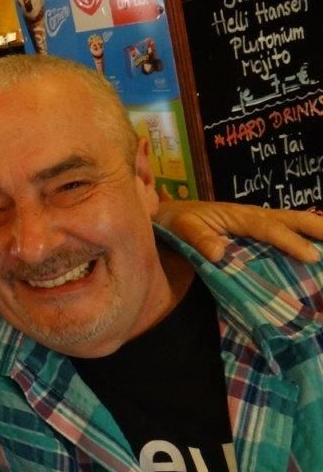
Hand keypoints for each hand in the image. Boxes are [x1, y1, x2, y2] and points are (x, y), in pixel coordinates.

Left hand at [156, 200, 322, 262]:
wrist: (164, 217)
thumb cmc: (175, 221)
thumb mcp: (181, 227)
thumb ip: (199, 239)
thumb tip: (219, 253)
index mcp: (239, 216)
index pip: (269, 228)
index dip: (290, 241)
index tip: (311, 256)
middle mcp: (252, 217)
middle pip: (290, 219)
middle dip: (316, 227)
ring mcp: (254, 224)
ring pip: (289, 224)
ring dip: (313, 231)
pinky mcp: (251, 234)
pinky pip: (279, 235)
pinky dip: (298, 240)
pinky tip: (312, 253)